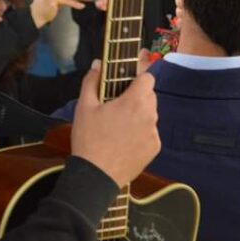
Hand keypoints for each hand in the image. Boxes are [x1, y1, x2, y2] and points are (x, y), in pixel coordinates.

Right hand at [71, 58, 159, 186]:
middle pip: (150, 96)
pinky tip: (125, 142)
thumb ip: (91, 81)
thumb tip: (98, 64)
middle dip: (137, 96)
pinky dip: (141, 133)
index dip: (138, 78)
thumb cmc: (89, 138)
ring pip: (150, 115)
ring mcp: (154, 133)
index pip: (148, 77)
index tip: (127, 84)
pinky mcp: (155, 149)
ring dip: (140, 115)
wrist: (95, 176)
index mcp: (135, 101)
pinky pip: (151, 133)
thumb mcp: (84, 107)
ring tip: (119, 127)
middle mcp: (150, 115)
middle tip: (118, 106)